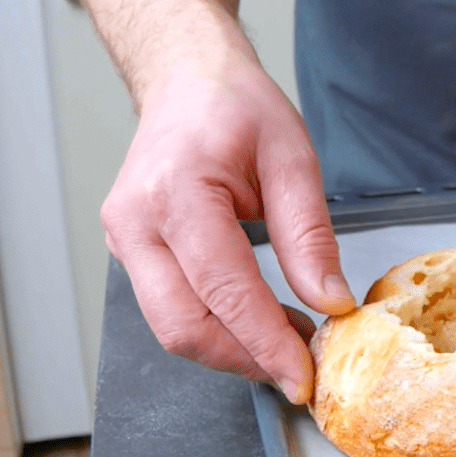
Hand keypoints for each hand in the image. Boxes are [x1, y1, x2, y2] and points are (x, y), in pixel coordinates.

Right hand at [100, 56, 354, 402]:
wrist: (186, 80)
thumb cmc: (235, 107)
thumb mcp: (292, 159)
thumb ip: (310, 236)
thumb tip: (330, 302)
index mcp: (176, 192)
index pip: (223, 291)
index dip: (265, 343)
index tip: (304, 377)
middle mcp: (136, 222)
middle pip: (185, 326)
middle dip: (246, 360)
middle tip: (303, 369)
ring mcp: (125, 240)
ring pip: (173, 328)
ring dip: (234, 350)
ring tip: (290, 342)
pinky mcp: (132, 253)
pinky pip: (172, 310)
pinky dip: (219, 329)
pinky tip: (262, 324)